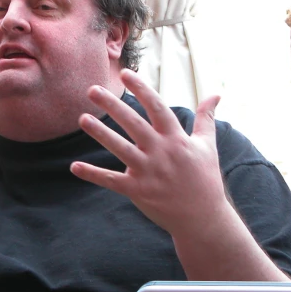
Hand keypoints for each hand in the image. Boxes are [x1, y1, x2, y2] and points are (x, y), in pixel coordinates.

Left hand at [69, 69, 228, 236]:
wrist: (203, 218)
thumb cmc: (204, 179)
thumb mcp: (207, 146)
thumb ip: (206, 119)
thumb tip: (216, 94)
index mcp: (176, 139)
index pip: (157, 107)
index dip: (141, 89)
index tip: (125, 73)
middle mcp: (161, 152)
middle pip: (134, 123)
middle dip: (113, 105)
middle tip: (92, 89)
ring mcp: (148, 172)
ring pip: (120, 148)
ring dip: (100, 133)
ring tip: (82, 118)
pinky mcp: (137, 191)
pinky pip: (111, 181)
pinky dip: (93, 174)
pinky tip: (74, 166)